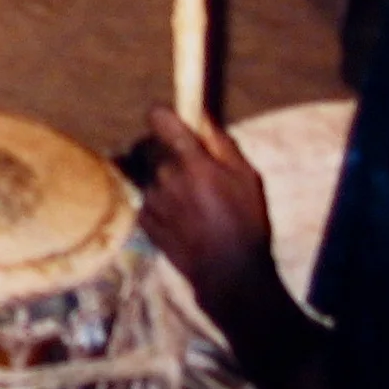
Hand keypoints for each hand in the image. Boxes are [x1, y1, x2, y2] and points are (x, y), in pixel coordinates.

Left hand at [134, 104, 277, 323]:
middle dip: (161, 148)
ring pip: (142, 170)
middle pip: (148, 144)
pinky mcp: (142, 217)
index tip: (171, 121)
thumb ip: (221, 143)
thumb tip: (202, 116)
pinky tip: (174, 211)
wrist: (227, 271)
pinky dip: (152, 196)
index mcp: (190, 160)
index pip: (158, 118)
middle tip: (183, 164)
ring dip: (155, 173)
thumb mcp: (246, 176)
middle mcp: (163, 174)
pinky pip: (141, 195)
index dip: (163, 116)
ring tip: (180, 192)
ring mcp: (149, 197)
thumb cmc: (245, 221)